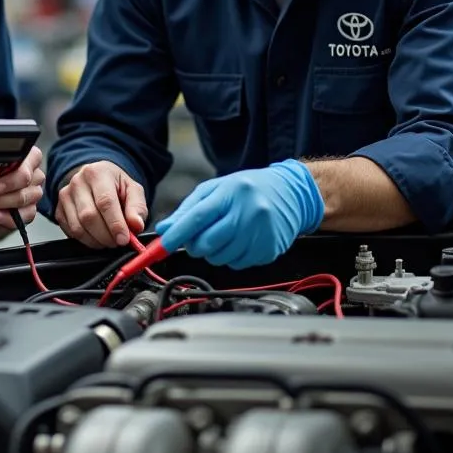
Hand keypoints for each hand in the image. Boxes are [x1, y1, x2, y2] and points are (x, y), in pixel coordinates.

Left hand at [0, 145, 45, 230]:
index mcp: (22, 156)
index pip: (27, 156)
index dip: (11, 168)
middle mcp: (30, 172)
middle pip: (25, 178)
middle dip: (2, 188)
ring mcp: (32, 191)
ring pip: (24, 197)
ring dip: (0, 203)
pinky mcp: (30, 210)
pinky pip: (26, 214)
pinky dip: (9, 217)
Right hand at [56, 161, 147, 247]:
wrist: (95, 179)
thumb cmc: (114, 185)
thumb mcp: (132, 190)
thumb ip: (137, 207)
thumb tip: (136, 225)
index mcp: (98, 173)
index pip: (105, 201)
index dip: (115, 224)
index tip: (124, 239)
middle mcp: (77, 182)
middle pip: (89, 216)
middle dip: (106, 235)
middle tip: (118, 242)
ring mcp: (65, 196)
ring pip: (78, 227)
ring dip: (96, 241)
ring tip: (109, 239)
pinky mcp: (58, 210)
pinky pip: (70, 232)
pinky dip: (86, 240)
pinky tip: (96, 236)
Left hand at [155, 159, 324, 268]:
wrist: (290, 193)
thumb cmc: (248, 188)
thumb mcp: (215, 189)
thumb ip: (187, 210)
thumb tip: (165, 230)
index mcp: (232, 192)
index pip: (198, 217)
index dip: (177, 235)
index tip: (162, 246)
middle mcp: (248, 212)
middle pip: (207, 243)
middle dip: (195, 245)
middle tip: (199, 236)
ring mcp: (261, 233)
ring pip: (220, 258)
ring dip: (213, 252)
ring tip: (223, 234)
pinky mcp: (269, 250)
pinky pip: (237, 264)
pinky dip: (231, 257)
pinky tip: (239, 240)